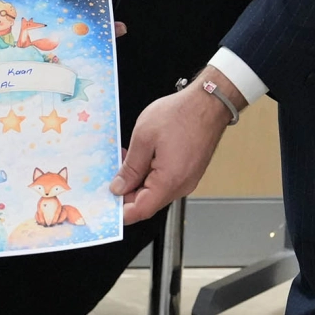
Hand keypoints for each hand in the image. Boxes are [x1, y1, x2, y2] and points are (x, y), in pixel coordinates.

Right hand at [22, 0, 125, 35]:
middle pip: (46, 19)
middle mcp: (43, 4)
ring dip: (80, 34)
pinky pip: (84, 31)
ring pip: (65, 29)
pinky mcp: (74, 24)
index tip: (50, 17)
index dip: (36, 10)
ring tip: (96, 34)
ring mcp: (59, 17)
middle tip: (74, 31)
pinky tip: (115, 30)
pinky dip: (99, 32)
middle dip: (60, 27)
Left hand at [110, 69, 240, 223]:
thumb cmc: (181, 114)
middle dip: (127, 192)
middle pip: (148, 202)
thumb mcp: (144, 137)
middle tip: (112, 172)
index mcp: (168, 181)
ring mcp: (188, 180)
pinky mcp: (190, 171)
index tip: (106, 203)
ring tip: (128, 157)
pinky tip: (144, 156)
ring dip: (138, 180)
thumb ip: (130, 167)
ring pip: (156, 192)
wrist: (208, 103)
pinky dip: (151, 174)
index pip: (140, 211)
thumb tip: (119, 187)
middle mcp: (181, 186)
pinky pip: (166, 181)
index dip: (120, 211)